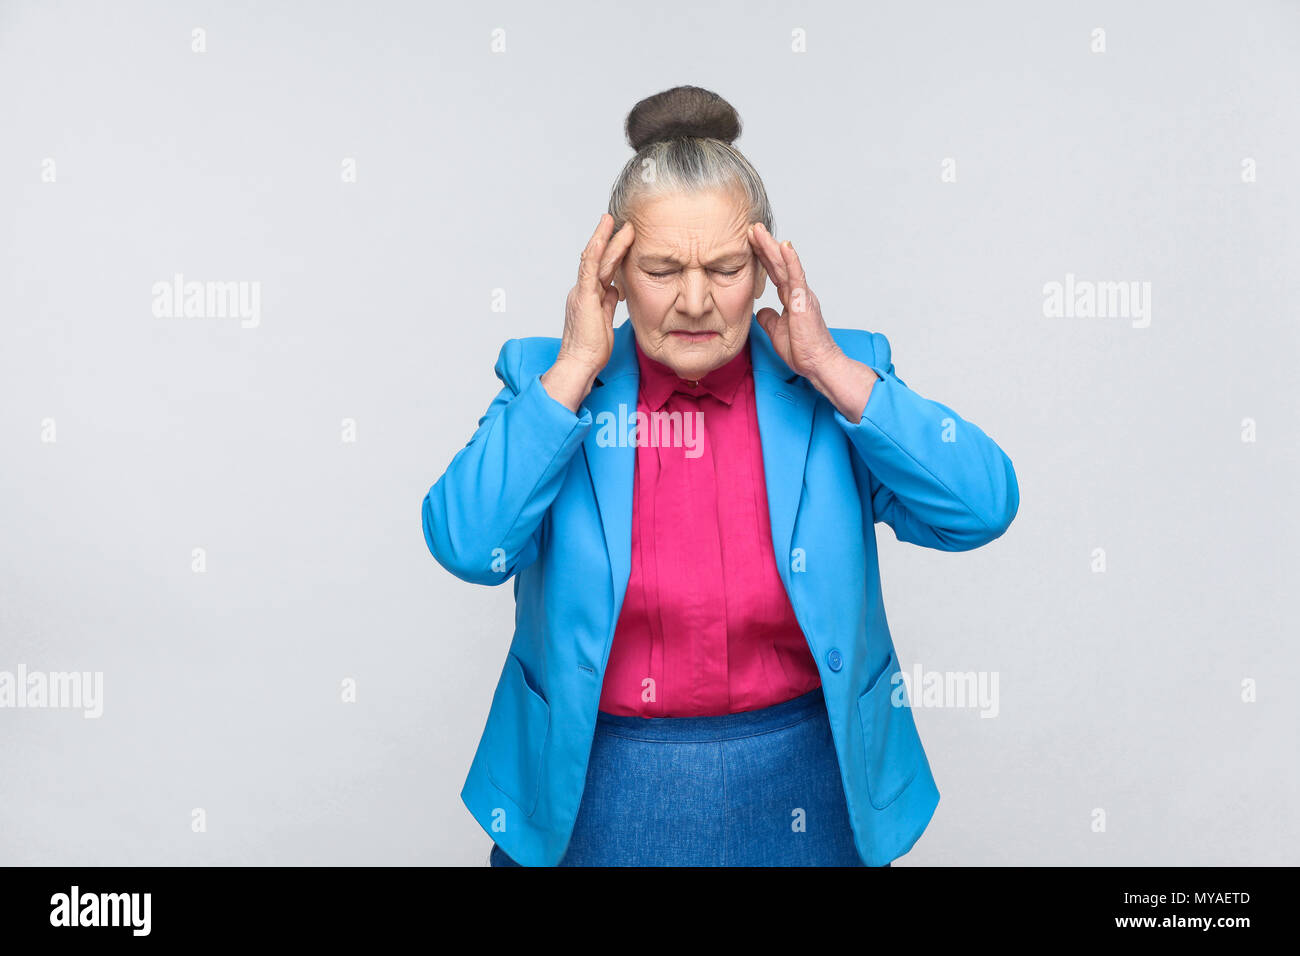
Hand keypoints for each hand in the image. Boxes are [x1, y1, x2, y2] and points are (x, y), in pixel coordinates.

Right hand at [543, 214, 634, 411]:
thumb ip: (608, 303)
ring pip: (594, 259)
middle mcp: (582, 290)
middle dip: (609, 239)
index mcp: (587, 296)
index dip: (611, 252)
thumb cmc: (591, 349)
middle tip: (622, 222)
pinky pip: (590, 267)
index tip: (623, 238)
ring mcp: (582, 292)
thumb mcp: (605, 321)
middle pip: (597, 259)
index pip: (600, 268)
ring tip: (616, 222)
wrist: (580, 364)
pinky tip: (605, 235)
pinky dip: (597, 249)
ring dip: (606, 238)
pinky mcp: (584, 296)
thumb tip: (616, 289)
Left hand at [748, 222, 876, 421]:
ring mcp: (802, 294)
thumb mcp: (778, 332)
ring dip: (771, 246)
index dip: (763, 257)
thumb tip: (762, 312)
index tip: (750, 243)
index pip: (774, 272)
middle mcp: (798, 292)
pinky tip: (783, 246)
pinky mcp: (804, 301)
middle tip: (751, 228)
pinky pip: (797, 277)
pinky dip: (790, 260)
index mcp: (792, 298)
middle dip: (764, 245)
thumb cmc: (803, 351)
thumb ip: (770, 319)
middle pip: (778, 263)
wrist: (818, 364)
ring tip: (758, 231)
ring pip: (785, 265)